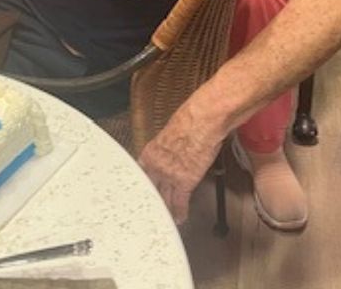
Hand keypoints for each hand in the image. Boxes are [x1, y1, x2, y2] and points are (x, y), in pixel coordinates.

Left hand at [138, 103, 221, 223]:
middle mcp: (156, 166)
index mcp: (150, 152)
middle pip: (150, 187)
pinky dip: (180, 212)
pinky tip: (179, 219)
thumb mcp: (169, 134)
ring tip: (162, 219)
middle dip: (149, 199)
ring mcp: (169, 176)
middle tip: (146, 210)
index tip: (139, 190)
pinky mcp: (185, 182)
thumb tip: (170, 149)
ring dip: (164, 209)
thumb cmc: (188, 122)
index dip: (141, 182)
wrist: (200, 123)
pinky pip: (180, 202)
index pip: (140, 172)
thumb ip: (165, 147)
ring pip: (163, 198)